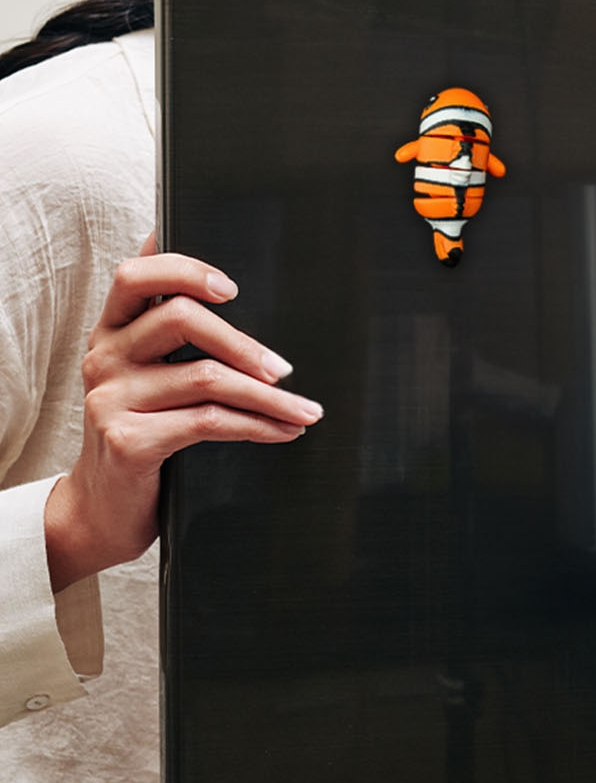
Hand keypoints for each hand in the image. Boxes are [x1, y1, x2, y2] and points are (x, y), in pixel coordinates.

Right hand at [45, 237, 322, 593]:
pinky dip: (256, 426)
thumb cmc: (140, 438)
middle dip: (244, 344)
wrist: (102, 512)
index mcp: (111, 331)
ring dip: (268, 396)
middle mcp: (104, 356)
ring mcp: (112, 398)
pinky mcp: (128, 440)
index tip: (234, 287)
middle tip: (285, 368)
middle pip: (180, 318)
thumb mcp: (148, 380)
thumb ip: (172, 340)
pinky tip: (282, 432)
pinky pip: (209, 422)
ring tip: (305, 410)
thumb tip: (232, 296)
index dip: (185, 269)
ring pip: (206, 376)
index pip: (137, 275)